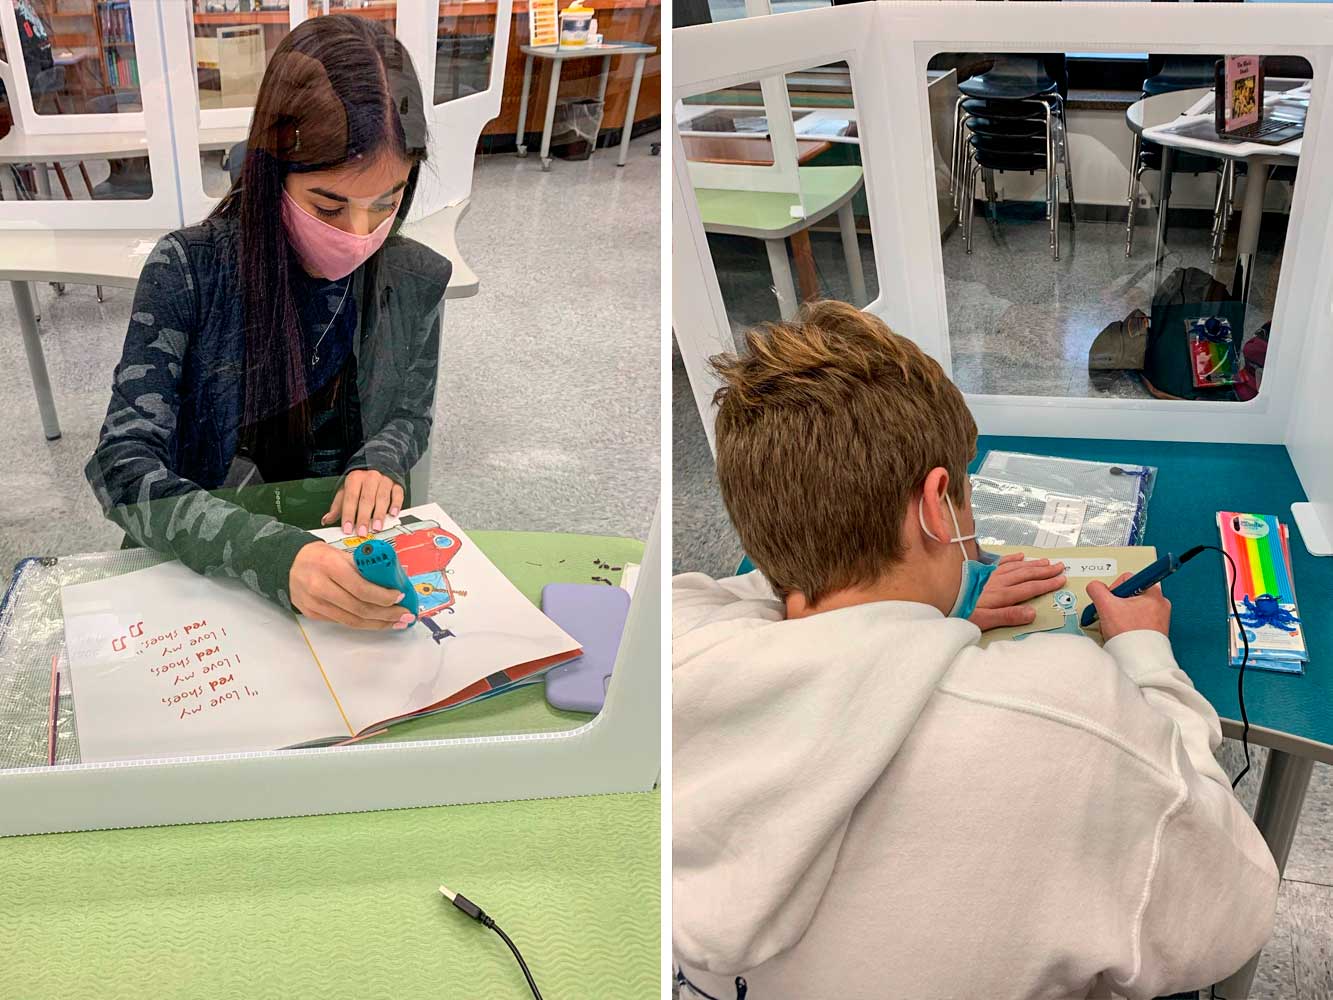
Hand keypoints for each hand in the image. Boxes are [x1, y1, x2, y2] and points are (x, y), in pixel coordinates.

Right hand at [289, 542, 413, 629]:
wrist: (288, 564)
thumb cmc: (319, 556)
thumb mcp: (341, 553)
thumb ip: (364, 567)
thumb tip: (393, 578)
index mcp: (329, 566)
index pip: (361, 588)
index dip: (383, 596)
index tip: (399, 597)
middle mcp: (320, 587)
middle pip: (359, 608)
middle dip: (387, 614)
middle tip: (405, 615)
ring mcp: (315, 604)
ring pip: (352, 620)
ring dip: (378, 623)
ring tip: (396, 622)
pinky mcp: (314, 614)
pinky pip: (343, 622)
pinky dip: (363, 623)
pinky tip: (377, 621)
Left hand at [321, 470, 403, 536]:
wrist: (378, 466)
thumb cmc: (361, 482)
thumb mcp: (346, 491)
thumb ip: (338, 506)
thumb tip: (327, 520)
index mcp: (355, 479)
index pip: (350, 498)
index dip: (348, 515)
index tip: (347, 528)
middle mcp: (370, 478)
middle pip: (366, 499)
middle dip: (364, 517)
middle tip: (362, 532)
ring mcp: (384, 481)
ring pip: (382, 498)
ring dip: (379, 514)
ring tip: (377, 527)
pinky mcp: (396, 485)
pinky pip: (397, 494)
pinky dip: (396, 505)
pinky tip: (393, 514)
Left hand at [968, 553, 1066, 630]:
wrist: (938, 600)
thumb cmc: (960, 613)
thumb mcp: (983, 621)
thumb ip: (1008, 616)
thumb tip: (1032, 613)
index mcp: (1001, 595)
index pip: (1029, 588)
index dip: (1047, 584)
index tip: (1062, 579)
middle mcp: (998, 582)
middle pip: (1026, 575)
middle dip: (1045, 571)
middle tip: (1061, 567)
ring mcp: (989, 575)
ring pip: (1016, 567)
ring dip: (1033, 564)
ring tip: (1047, 561)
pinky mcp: (980, 572)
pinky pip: (1000, 562)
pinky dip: (1012, 558)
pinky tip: (1021, 555)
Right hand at [1087, 572, 1170, 640]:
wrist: (1140, 661)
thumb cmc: (1131, 635)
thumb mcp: (1106, 606)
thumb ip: (1097, 590)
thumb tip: (1094, 587)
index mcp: (1153, 592)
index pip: (1127, 579)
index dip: (1113, 589)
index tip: (1111, 600)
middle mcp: (1160, 603)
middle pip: (1129, 594)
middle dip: (1116, 604)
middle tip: (1111, 615)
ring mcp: (1160, 617)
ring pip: (1132, 608)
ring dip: (1120, 616)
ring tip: (1117, 627)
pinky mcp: (1157, 630)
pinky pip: (1138, 621)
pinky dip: (1128, 625)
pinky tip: (1123, 633)